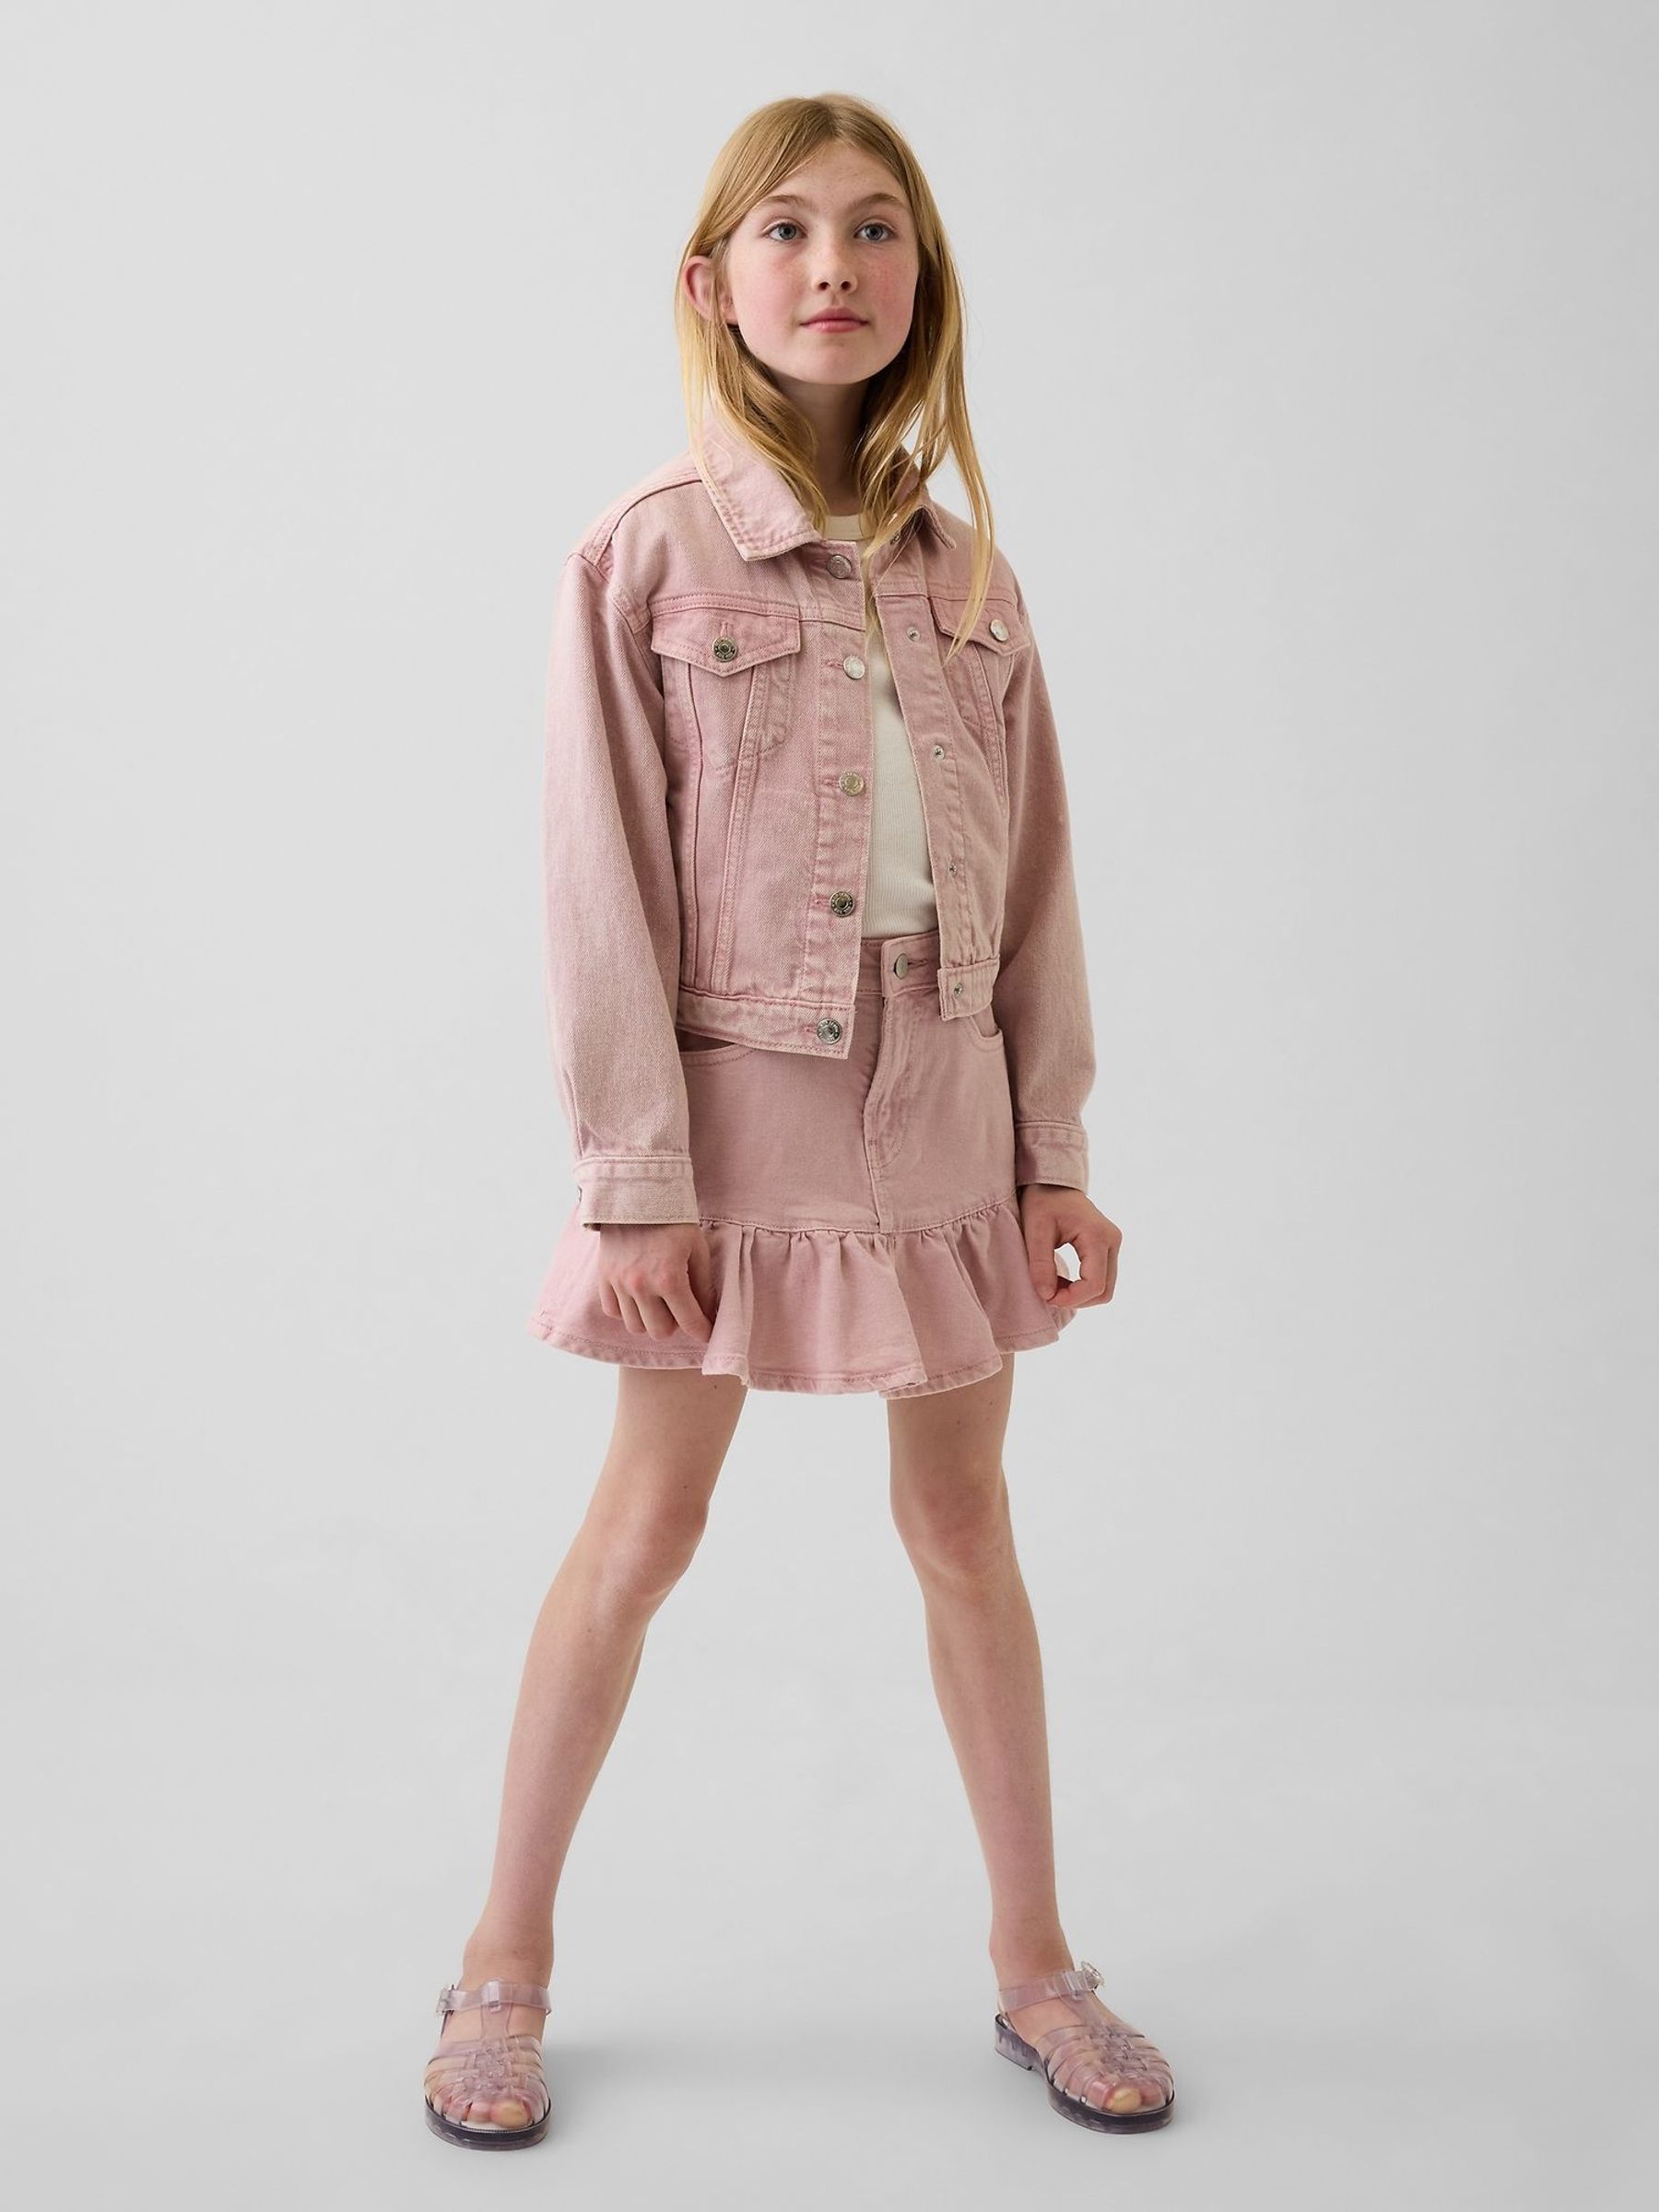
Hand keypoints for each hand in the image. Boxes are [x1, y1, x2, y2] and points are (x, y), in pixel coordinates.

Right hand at [594, 1222, 715, 1340]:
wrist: (637, 1193)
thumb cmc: (673, 1219)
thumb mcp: (697, 1249)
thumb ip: (703, 1285)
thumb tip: (708, 1312)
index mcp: (670, 1279)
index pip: (689, 1322)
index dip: (702, 1331)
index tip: (707, 1332)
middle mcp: (641, 1286)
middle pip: (659, 1331)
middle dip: (675, 1325)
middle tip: (680, 1309)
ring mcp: (619, 1283)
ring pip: (635, 1326)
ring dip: (649, 1319)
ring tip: (658, 1303)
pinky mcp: (604, 1277)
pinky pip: (612, 1311)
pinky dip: (626, 1310)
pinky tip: (637, 1297)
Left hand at [1017, 1185, 1118, 1310]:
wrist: (1052, 1183)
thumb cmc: (1042, 1202)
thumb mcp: (1035, 1231)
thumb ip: (1040, 1263)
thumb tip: (1047, 1295)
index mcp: (1097, 1235)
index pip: (1095, 1284)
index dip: (1071, 1298)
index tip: (1046, 1297)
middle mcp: (1112, 1240)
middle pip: (1105, 1291)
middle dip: (1076, 1299)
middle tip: (1048, 1292)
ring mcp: (1113, 1244)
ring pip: (1105, 1287)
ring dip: (1079, 1295)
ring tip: (1052, 1284)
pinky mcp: (1108, 1248)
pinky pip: (1101, 1278)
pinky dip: (1082, 1286)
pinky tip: (1060, 1279)